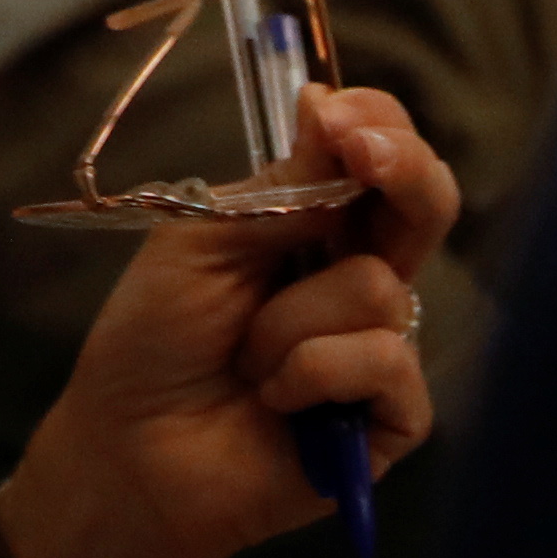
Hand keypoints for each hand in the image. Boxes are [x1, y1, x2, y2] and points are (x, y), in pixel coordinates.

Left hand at [0, 85, 453, 557]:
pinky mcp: (393, 416)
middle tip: (364, 157)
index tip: (340, 115)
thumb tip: (329, 105)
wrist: (131, 452)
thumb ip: (280, 189)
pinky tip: (277, 402)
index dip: (377, 126)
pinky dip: (315, 371)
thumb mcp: (201, 242)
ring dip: (290, 321)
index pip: (377, 158)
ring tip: (245, 361)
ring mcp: (381, 347)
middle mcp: (360, 276)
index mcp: (316, 227)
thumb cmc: (154, 342)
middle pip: (425, 205)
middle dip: (403, 169)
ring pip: (379, 288)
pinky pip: (385, 360)